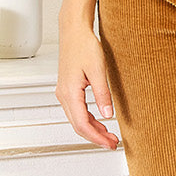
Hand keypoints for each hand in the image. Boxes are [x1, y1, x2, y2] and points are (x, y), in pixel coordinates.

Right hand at [55, 25, 119, 149]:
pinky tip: (100, 122)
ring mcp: (64, 93)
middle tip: (112, 143)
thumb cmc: (84, 46)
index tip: (109, 143)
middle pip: (79, 125)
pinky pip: (77, 111)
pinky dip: (89, 120)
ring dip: (93, 129)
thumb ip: (103, 94)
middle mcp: (63, 95)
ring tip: (109, 135)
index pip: (83, 124)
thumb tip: (108, 114)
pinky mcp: (68, 89)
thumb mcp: (98, 71)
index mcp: (70, 93)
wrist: (74, 31)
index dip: (97, 137)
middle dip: (96, 137)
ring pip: (77, 119)